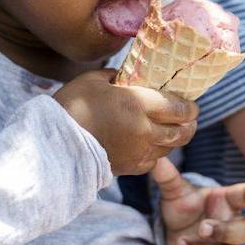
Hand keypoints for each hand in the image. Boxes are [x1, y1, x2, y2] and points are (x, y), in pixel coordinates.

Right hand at [53, 69, 197, 174]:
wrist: (54, 144)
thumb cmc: (71, 106)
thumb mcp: (95, 80)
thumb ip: (118, 77)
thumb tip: (128, 77)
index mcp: (139, 104)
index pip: (180, 108)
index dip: (191, 106)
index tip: (191, 102)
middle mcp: (145, 130)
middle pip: (182, 131)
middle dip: (190, 124)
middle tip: (189, 117)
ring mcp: (139, 152)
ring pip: (170, 147)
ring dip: (175, 138)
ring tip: (172, 129)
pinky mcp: (129, 167)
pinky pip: (153, 161)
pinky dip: (157, 152)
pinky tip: (150, 144)